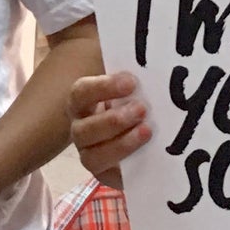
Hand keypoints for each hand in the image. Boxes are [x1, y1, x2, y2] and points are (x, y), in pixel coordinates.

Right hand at [68, 72, 150, 190]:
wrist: (142, 132)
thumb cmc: (134, 99)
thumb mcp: (131, 84)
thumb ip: (132, 70)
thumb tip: (145, 52)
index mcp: (82, 103)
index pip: (81, 93)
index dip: (103, 88)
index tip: (131, 82)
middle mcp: (80, 130)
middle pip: (83, 130)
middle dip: (112, 121)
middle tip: (143, 110)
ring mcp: (89, 155)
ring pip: (92, 157)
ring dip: (120, 145)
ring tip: (147, 132)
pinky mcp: (105, 176)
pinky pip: (109, 177)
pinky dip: (127, 167)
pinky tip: (149, 156)